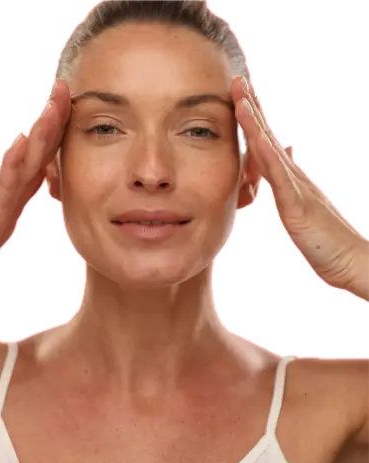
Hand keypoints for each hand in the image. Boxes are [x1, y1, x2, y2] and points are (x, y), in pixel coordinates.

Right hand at [0, 79, 70, 282]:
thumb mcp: (10, 205)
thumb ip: (25, 185)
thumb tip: (45, 172)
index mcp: (19, 178)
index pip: (44, 147)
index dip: (59, 122)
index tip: (74, 97)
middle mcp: (10, 177)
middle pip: (36, 143)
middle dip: (53, 114)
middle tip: (64, 85)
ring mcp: (0, 190)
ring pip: (25, 156)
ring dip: (40, 130)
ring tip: (52, 106)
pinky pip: (6, 182)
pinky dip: (15, 161)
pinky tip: (22, 142)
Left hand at [232, 76, 367, 290]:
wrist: (348, 259)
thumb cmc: (323, 238)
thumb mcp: (301, 206)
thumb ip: (290, 182)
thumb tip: (284, 153)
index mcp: (289, 178)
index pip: (267, 144)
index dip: (253, 120)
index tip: (239, 97)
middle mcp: (292, 175)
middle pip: (267, 135)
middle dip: (250, 107)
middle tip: (236, 79)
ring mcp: (294, 185)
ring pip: (269, 146)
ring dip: (252, 119)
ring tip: (239, 93)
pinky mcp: (294, 201)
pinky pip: (275, 172)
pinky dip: (262, 150)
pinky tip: (254, 137)